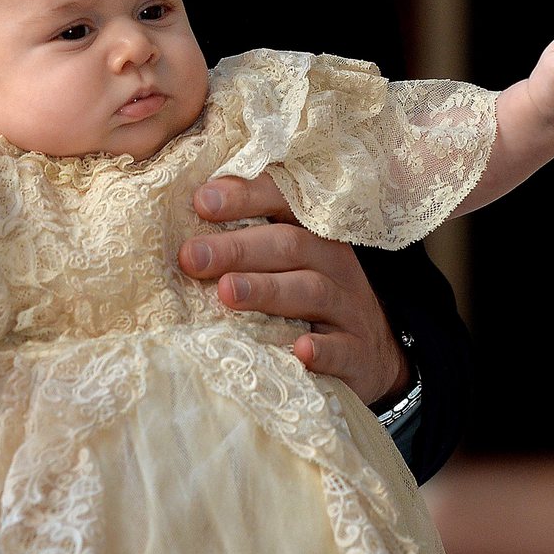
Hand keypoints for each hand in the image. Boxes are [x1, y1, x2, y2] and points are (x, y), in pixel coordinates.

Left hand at [177, 174, 410, 405]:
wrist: (372, 357)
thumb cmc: (309, 300)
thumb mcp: (286, 263)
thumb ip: (244, 243)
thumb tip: (182, 229)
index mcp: (311, 232)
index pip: (283, 201)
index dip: (245, 196)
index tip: (201, 201)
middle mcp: (332, 262)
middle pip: (288, 245)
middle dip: (237, 248)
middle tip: (191, 257)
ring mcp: (348, 307)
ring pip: (310, 290)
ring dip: (267, 290)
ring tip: (227, 292)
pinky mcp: (358, 352)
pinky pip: (343, 349)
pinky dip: (323, 350)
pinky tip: (300, 350)